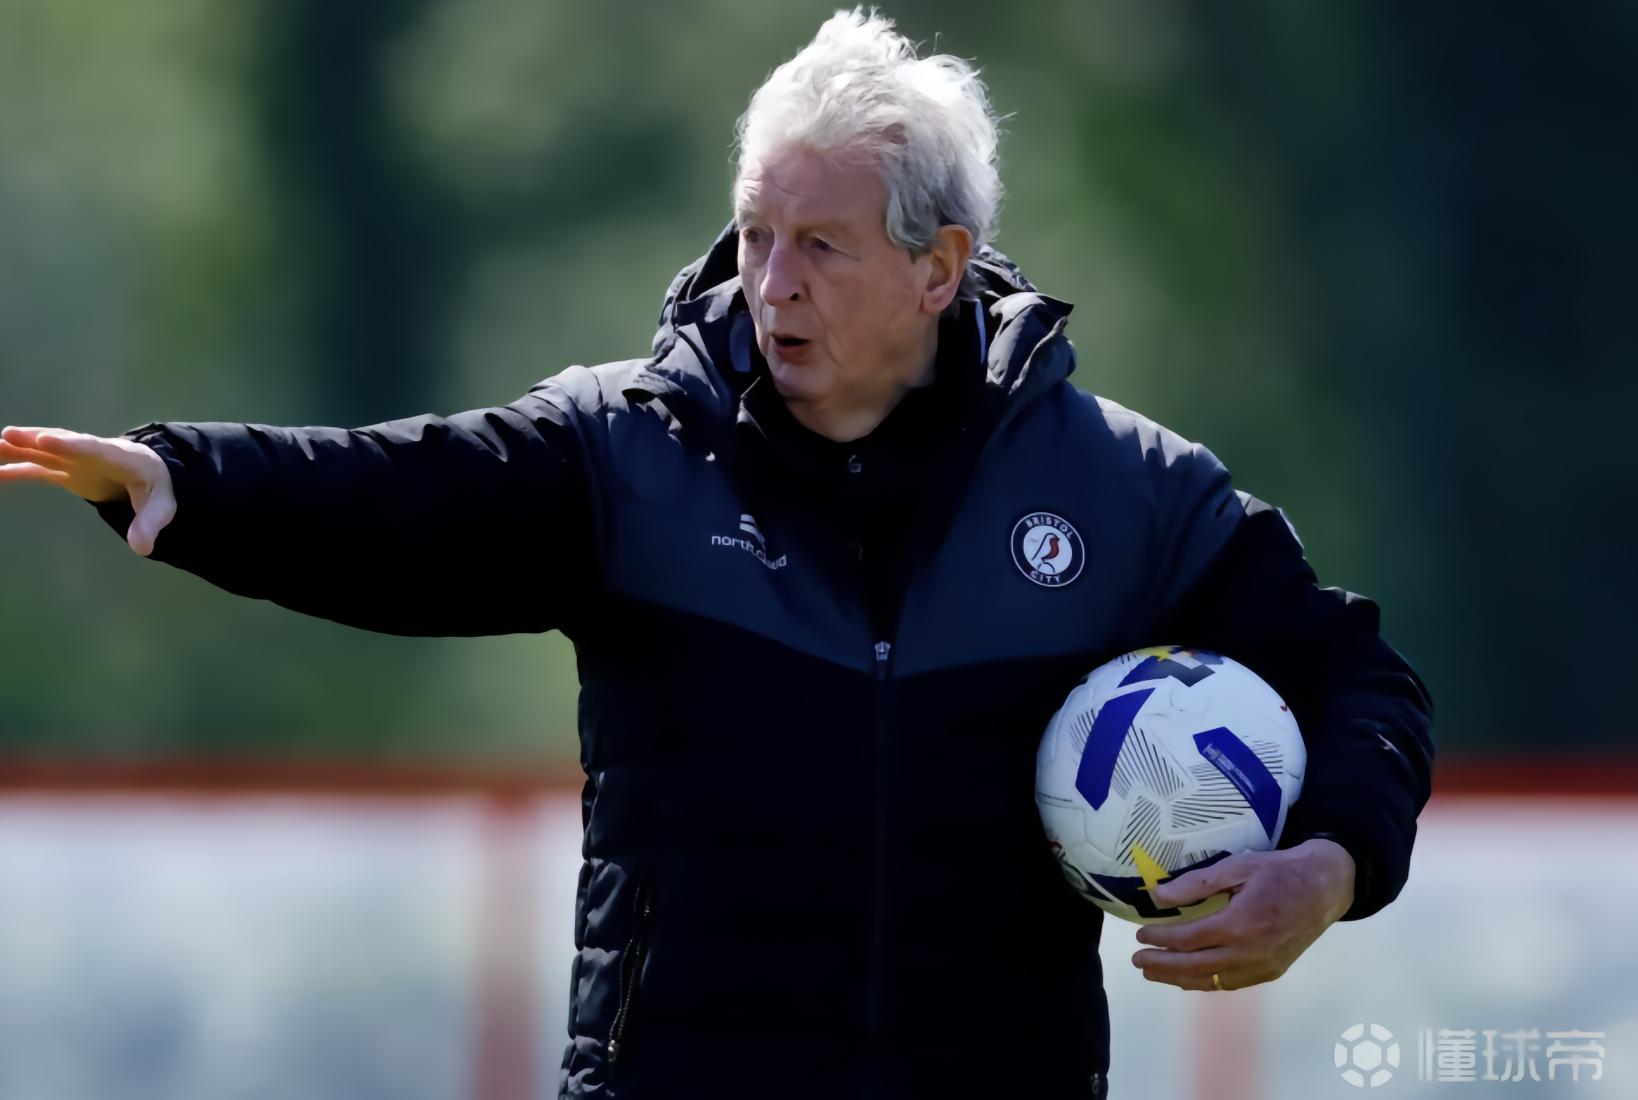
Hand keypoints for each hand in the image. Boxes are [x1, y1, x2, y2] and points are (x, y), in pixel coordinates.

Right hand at [1, 426, 175, 555]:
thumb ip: (150, 524)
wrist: (150, 473)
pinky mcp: (66, 471)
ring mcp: (77, 461)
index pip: (95, 449)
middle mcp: (94, 453)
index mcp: (122, 457)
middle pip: (64, 444)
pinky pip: (38, 470)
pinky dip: (16, 471)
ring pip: (44, 452)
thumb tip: (141, 548)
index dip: (71, 444)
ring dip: (18, 449)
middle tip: (9, 435)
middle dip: (37, 440)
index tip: (45, 439)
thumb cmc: (156, 487)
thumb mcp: (162, 506)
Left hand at [1130, 838, 1355, 991]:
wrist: (1324, 887)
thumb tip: (1157, 898)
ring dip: (1179, 979)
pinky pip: (1231, 984)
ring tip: (1153, 973)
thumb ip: (1196, 884)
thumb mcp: (1237, 866)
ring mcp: (1263, 967)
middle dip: (1162, 965)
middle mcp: (1251, 952)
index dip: (1161, 939)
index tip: (1140, 934)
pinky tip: (1187, 978)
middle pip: (1196, 966)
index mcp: (1241, 923)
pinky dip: (1205, 983)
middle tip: (1137, 960)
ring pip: (1213, 981)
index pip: (1189, 939)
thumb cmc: (1278, 871)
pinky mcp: (1272, 972)